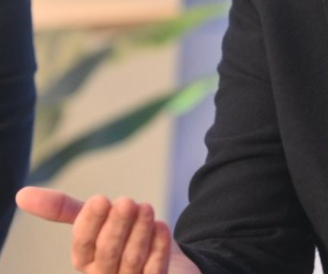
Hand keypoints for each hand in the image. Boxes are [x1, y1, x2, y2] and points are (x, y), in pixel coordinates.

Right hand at [16, 186, 199, 273]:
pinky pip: (154, 271)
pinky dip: (158, 248)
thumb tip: (21, 195)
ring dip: (139, 233)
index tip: (100, 199)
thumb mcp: (99, 219)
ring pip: (131, 262)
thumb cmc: (125, 237)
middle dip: (116, 227)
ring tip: (146, 208)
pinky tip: (161, 227)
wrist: (172, 262)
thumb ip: (65, 209)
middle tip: (127, 201)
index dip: (89, 224)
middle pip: (106, 256)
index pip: (82, 247)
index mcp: (88, 262)